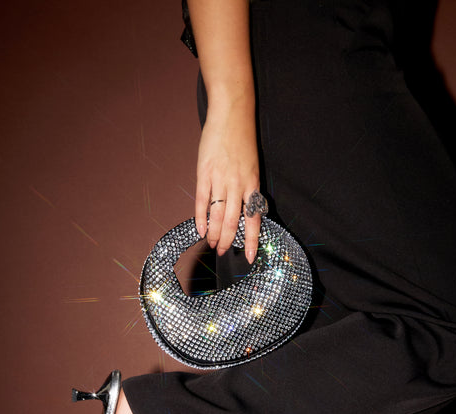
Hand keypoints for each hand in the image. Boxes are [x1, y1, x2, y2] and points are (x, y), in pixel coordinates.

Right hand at [195, 97, 260, 263]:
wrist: (232, 114)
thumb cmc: (242, 140)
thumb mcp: (252, 166)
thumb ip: (247, 188)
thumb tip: (242, 210)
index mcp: (253, 184)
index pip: (254, 219)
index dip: (251, 240)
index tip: (249, 257)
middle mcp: (238, 184)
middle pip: (234, 221)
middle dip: (228, 240)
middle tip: (222, 252)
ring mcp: (221, 178)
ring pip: (218, 214)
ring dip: (215, 233)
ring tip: (211, 245)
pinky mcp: (205, 172)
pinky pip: (202, 200)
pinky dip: (201, 217)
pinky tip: (201, 229)